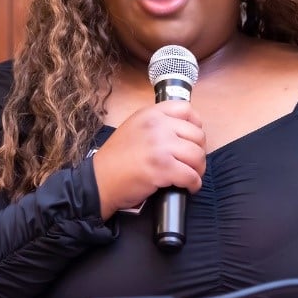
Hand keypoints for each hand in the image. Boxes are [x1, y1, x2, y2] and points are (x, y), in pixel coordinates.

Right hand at [92, 100, 205, 219]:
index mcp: (151, 114)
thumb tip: (185, 131)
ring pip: (197, 155)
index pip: (186, 109)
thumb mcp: (134, 127)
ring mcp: (160, 146)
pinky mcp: (163, 168)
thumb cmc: (116, 158)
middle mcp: (157, 126)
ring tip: (190, 175)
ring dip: (198, 169)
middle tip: (191, 163)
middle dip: (199, 151)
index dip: (195, 125)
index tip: (192, 138)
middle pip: (197, 135)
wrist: (99, 180)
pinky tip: (188, 187)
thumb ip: (157, 124)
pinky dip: (194, 184)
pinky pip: (191, 176)